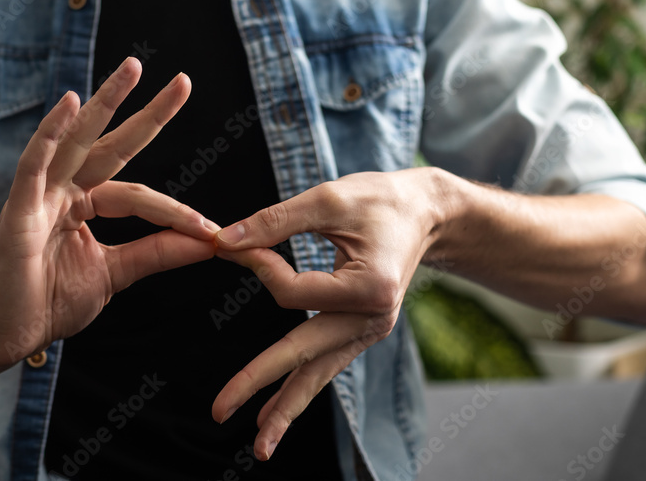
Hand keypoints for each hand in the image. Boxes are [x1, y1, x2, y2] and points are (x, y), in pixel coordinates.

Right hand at [0, 57, 217, 372]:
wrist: (9, 335)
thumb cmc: (51, 303)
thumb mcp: (116, 274)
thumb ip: (156, 252)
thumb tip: (208, 241)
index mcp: (84, 205)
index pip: (137, 194)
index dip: (174, 211)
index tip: (210, 232)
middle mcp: (63, 191)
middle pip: (111, 144)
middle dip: (146, 113)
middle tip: (184, 82)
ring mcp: (40, 195)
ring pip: (77, 141)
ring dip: (104, 103)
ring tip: (134, 70)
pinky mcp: (19, 208)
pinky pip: (36, 163)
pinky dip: (51, 133)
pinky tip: (70, 103)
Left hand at [209, 168, 448, 460]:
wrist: (425, 213)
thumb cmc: (379, 199)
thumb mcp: (328, 198)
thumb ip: (274, 221)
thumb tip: (223, 242)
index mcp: (370, 287)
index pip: (292, 292)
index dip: (257, 265)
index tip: (233, 243)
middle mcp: (371, 318)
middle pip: (304, 356)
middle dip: (259, 383)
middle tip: (219, 410)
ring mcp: (367, 331)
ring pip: (318, 375)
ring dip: (285, 409)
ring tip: (258, 446)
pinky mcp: (359, 333)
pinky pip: (324, 367)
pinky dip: (299, 390)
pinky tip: (273, 415)